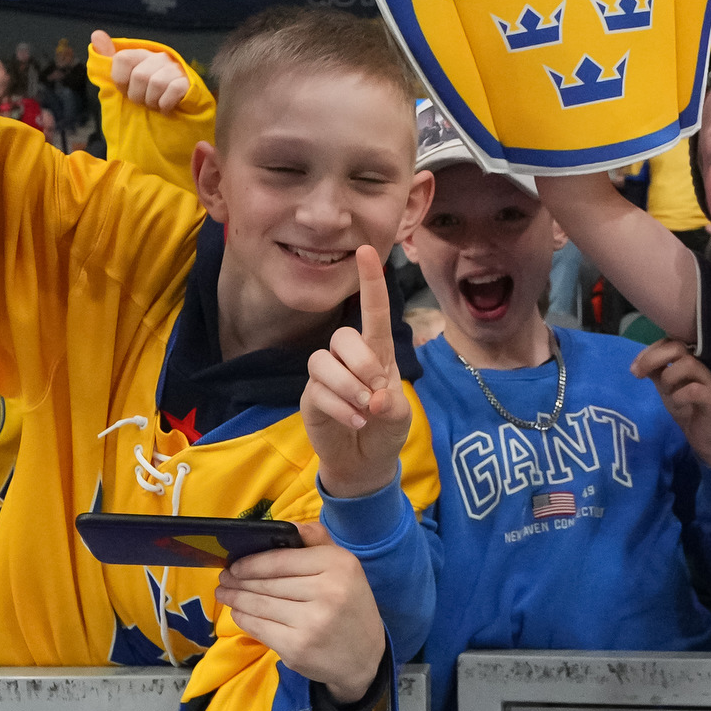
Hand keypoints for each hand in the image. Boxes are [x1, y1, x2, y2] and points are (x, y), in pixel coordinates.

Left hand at [92, 30, 190, 112]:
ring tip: (154, 104)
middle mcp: (159, 57)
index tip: (125, 89)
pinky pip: (173, 90)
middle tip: (142, 100)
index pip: (123, 58)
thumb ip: (108, 57)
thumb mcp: (125, 75)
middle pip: (139, 76)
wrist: (176, 102)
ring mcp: (175, 69)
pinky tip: (165, 108)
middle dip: (137, 96)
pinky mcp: (187, 82)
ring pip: (156, 84)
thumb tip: (96, 34)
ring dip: (152, 101)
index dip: (120, 79)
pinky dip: (165, 104)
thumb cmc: (146, 89)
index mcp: (141, 54)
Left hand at [215, 520, 385, 701]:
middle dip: (239, 580)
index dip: (253, 562)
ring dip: (236, 598)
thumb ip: (316, 540)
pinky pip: (259, 628)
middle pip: (268, 583)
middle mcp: (327, 591)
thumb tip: (283, 526)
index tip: (235, 563)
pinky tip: (237, 612)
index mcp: (338, 564)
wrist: (365, 656)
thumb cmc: (349, 604)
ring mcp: (311, 622)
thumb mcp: (344, 566)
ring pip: (260, 605)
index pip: (282, 560)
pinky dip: (243, 619)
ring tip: (224, 593)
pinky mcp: (297, 648)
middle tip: (223, 578)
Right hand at [301, 244, 409, 497]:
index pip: (373, 312)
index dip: (370, 282)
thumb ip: (392, 405)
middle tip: (377, 391)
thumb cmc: (386, 428)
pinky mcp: (310, 396)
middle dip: (362, 363)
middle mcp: (349, 358)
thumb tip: (375, 398)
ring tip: (365, 409)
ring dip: (348, 387)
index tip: (366, 250)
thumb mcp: (400, 417)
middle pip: (343, 337)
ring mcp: (326, 376)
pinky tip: (355, 421)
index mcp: (377, 352)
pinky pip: (317, 391)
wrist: (365, 461)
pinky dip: (340, 408)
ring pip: (323, 361)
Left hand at [631, 337, 710, 466]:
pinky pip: (696, 390)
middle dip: (653, 358)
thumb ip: (656, 373)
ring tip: (667, 393)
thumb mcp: (666, 389)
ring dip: (669, 377)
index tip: (635, 369)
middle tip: (638, 375)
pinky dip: (680, 395)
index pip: (669, 343)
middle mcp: (701, 366)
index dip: (650, 351)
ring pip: (688, 364)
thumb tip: (639, 363)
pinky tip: (676, 404)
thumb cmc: (688, 410)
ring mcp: (710, 381)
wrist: (705, 439)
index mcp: (689, 361)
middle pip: (677, 347)